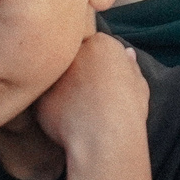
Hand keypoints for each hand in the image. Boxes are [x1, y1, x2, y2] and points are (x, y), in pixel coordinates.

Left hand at [29, 31, 150, 158]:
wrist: (103, 137)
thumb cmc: (127, 111)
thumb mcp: (139, 86)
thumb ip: (130, 66)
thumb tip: (127, 53)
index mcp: (100, 43)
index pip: (97, 46)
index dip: (102, 66)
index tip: (106, 84)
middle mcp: (74, 52)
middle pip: (75, 57)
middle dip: (80, 71)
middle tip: (92, 96)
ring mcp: (55, 72)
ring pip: (59, 77)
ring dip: (66, 88)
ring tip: (82, 111)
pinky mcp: (40, 95)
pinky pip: (48, 99)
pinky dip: (55, 108)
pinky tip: (69, 122)